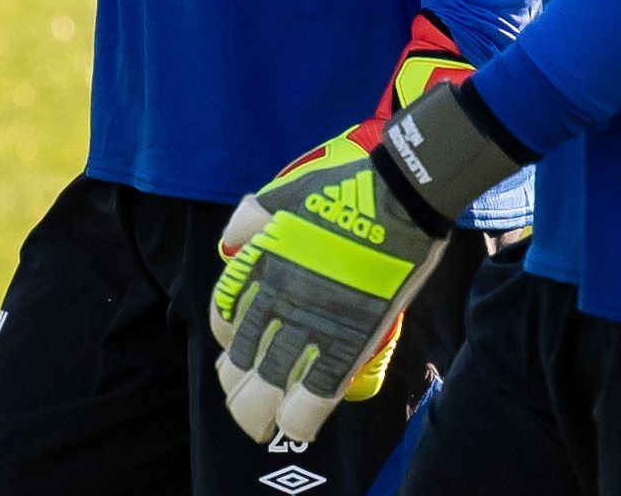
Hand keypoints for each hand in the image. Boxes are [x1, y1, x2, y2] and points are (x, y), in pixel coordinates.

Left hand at [211, 13, 476, 401]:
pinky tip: (298, 429)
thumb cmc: (343, 191)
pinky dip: (301, 421)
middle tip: (245, 400)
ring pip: (269, 392)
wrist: (396, 198)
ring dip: (261, 414)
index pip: (223, 326)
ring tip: (265, 424)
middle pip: (238, 370)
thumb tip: (231, 244)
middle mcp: (276, 306)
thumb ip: (250, 219)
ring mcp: (312, 329)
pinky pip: (314, 399)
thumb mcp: (280, 193)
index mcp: (258, 272)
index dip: (229, 347)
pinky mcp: (350, 345)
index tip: (239, 353)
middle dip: (237, 393)